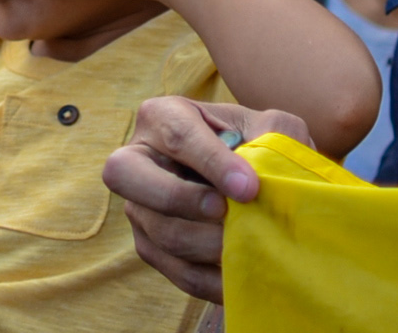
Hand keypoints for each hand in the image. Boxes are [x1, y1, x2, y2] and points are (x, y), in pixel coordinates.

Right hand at [103, 97, 311, 303]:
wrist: (255, 181)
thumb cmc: (258, 146)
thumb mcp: (271, 128)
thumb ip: (273, 136)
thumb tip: (258, 174)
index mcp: (163, 117)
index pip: (177, 136)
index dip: (212, 163)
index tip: (249, 188)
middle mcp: (137, 157)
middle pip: (123, 174)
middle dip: (176, 197)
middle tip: (223, 211)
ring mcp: (140, 206)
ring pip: (161, 231)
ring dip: (210, 244)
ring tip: (250, 243)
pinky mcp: (153, 246)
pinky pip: (178, 271)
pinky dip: (216, 279)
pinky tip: (245, 272)